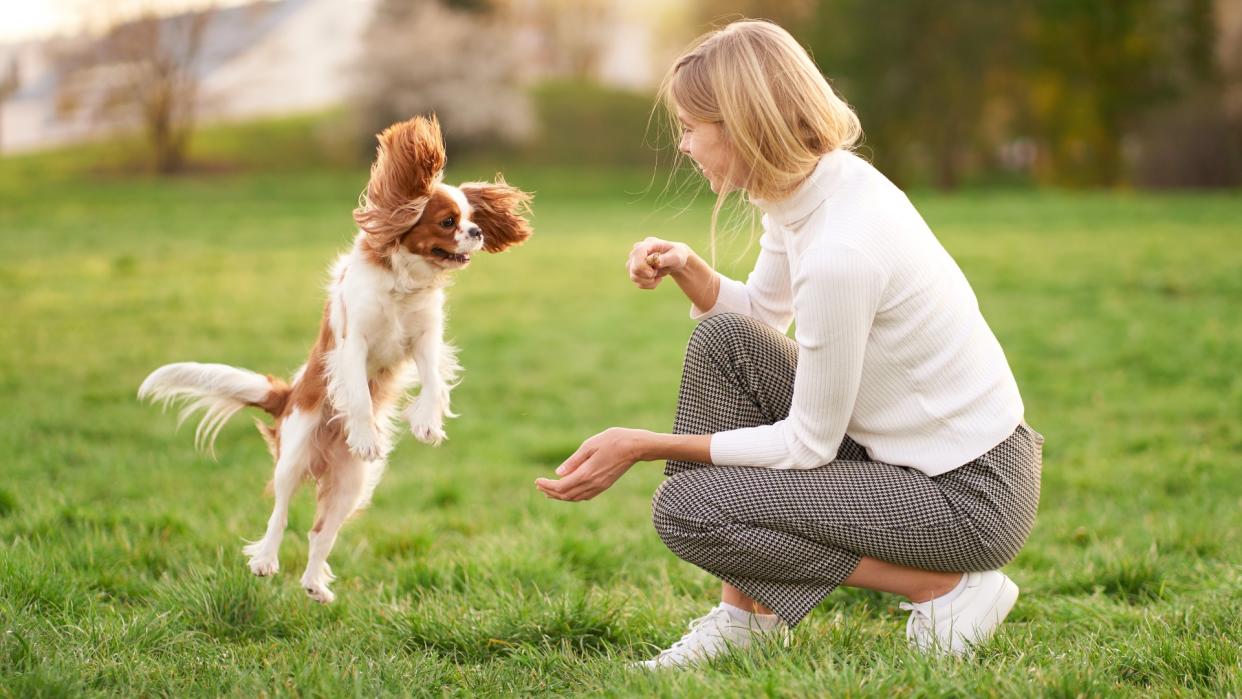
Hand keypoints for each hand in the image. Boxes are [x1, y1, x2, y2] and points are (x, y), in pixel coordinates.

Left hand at [535, 427, 651, 500]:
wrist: (636, 447)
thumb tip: (558, 473)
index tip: (536, 481)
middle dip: (551, 492)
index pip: (561, 486)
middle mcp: (592, 484)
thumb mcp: (589, 445)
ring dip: (561, 496)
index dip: (547, 486)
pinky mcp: (604, 485)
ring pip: (575, 497)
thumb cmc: (613, 440)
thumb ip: (573, 461)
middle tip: (539, 487)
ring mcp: (600, 486)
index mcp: (586, 473)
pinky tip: (568, 490)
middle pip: (566, 495)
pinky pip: (585, 496)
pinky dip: (572, 495)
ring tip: (549, 490)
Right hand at [627, 238, 690, 289]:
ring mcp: (633, 261)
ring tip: (659, 276)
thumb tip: (656, 262)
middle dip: (648, 275)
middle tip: (658, 272)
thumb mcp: (676, 256)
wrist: (674, 261)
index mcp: (648, 243)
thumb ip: (666, 259)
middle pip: (634, 267)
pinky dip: (649, 285)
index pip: (637, 252)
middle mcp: (637, 251)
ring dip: (649, 281)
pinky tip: (656, 279)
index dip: (643, 265)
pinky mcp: (634, 271)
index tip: (653, 273)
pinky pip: (638, 283)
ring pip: (634, 277)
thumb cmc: (676, 255)